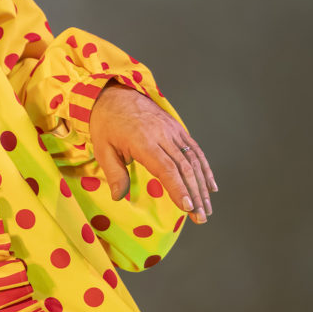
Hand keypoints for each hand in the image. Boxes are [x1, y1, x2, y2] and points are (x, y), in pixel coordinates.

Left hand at [89, 85, 216, 222]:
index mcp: (143, 141)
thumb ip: (114, 173)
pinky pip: (195, 150)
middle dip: (195, 195)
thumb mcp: (102, 149)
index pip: (166, 169)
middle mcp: (162, 135)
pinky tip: (210, 187)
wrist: (113, 93)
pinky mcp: (177, 128)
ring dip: (202, 186)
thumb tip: (118, 197)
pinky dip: (205, 168)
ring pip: (193, 160)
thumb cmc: (106, 124)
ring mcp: (172, 130)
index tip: (188, 208)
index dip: (179, 189)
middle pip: (184, 168)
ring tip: (207, 209)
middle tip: (201, 218)